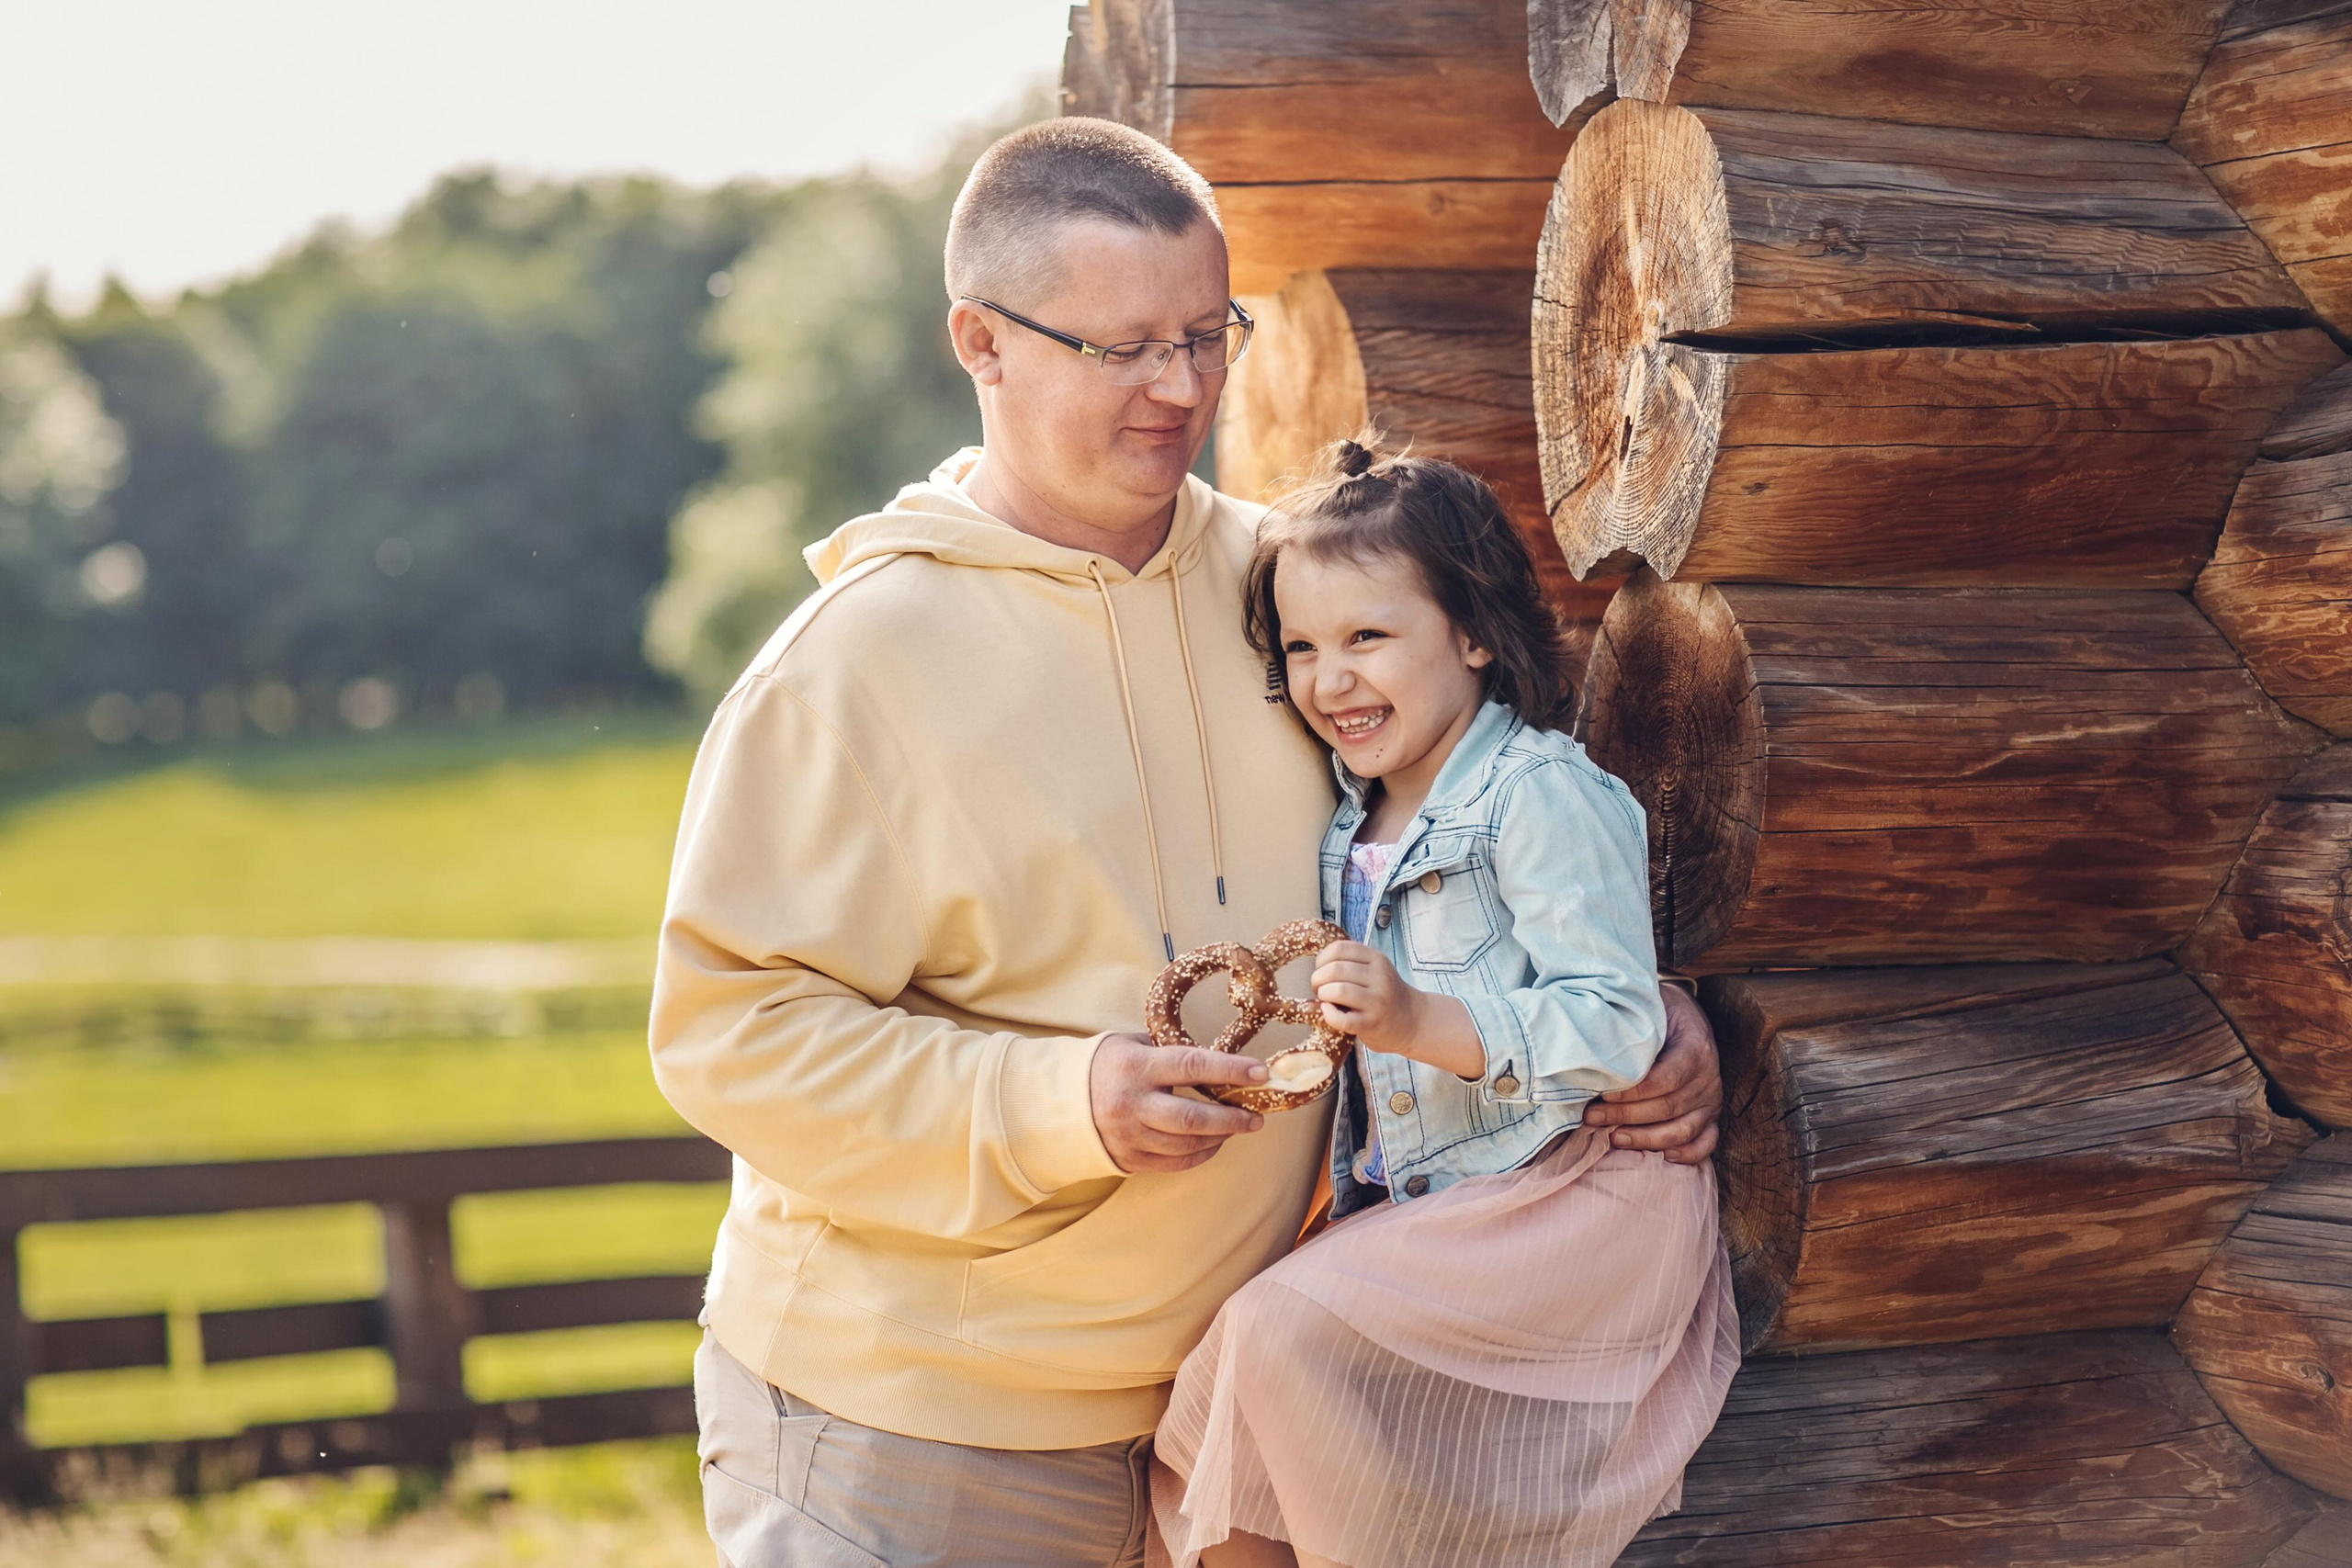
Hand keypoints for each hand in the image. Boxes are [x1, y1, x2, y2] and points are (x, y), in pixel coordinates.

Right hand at [1088, 1033, 1266, 1173]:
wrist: (1063, 1101)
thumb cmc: (1109, 1065)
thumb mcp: (1135, 1045)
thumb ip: (1173, 1052)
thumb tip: (1223, 1062)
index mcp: (1136, 1067)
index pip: (1192, 1066)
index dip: (1231, 1070)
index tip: (1261, 1073)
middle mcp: (1132, 1103)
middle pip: (1193, 1117)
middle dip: (1233, 1119)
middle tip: (1257, 1118)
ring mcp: (1130, 1135)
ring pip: (1187, 1145)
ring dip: (1220, 1137)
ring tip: (1239, 1127)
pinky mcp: (1130, 1158)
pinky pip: (1175, 1163)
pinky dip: (1201, 1154)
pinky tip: (1215, 1142)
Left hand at [1311, 941, 1483, 1077]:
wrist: (1411, 1021)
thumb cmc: (1385, 994)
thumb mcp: (1375, 969)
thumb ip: (1352, 961)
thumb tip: (1317, 962)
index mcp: (1377, 959)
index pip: (1339, 948)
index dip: (1322, 959)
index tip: (1321, 970)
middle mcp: (1379, 978)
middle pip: (1335, 969)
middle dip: (1317, 979)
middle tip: (1319, 988)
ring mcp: (1377, 1002)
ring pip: (1337, 991)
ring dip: (1323, 995)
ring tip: (1325, 999)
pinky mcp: (1371, 1024)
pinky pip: (1341, 1019)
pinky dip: (1328, 1014)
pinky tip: (1329, 1012)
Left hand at [1582, 984, 1721, 1163]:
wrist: (1684, 1014)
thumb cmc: (1658, 1013)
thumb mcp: (1647, 1010)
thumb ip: (1629, 1029)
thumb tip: (1592, 1047)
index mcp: (1695, 1047)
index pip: (1667, 1078)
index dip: (1634, 1091)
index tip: (1603, 1094)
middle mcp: (1708, 1077)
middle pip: (1668, 1106)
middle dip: (1626, 1116)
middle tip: (1591, 1116)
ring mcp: (1712, 1099)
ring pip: (1683, 1130)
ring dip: (1646, 1138)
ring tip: (1612, 1137)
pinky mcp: (1711, 1116)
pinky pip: (1705, 1142)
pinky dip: (1688, 1154)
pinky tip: (1663, 1157)